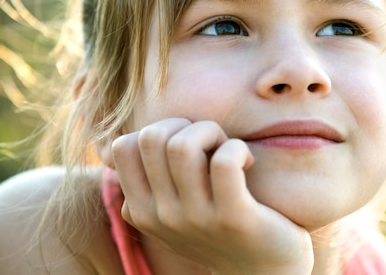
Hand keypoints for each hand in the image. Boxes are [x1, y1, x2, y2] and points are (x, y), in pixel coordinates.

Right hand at [111, 118, 313, 274]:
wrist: (262, 270)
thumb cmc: (219, 226)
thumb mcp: (174, 209)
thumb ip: (153, 181)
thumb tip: (138, 136)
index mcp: (142, 211)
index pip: (123, 146)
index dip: (159, 130)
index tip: (187, 146)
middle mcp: (162, 216)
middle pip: (151, 137)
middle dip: (186, 126)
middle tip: (212, 144)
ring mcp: (195, 219)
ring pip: (183, 146)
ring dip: (212, 133)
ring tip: (229, 150)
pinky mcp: (233, 217)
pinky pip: (223, 161)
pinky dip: (238, 148)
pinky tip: (248, 162)